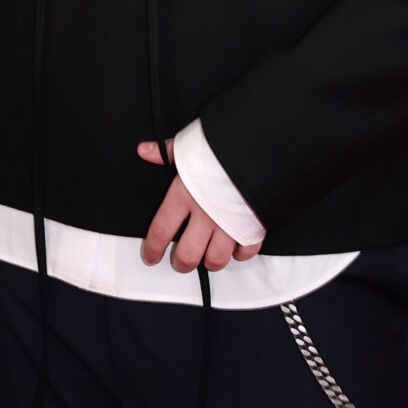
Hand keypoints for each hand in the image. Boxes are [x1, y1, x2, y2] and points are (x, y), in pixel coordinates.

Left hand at [136, 141, 262, 272]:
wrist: (263, 145)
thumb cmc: (224, 145)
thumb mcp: (191, 144)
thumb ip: (167, 151)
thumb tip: (145, 150)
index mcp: (185, 195)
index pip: (161, 231)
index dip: (153, 249)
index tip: (150, 256)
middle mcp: (206, 215)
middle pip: (187, 255)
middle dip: (181, 263)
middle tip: (180, 261)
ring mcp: (230, 224)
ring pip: (216, 260)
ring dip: (210, 262)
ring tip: (206, 257)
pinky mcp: (254, 226)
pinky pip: (245, 252)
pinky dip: (239, 253)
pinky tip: (235, 247)